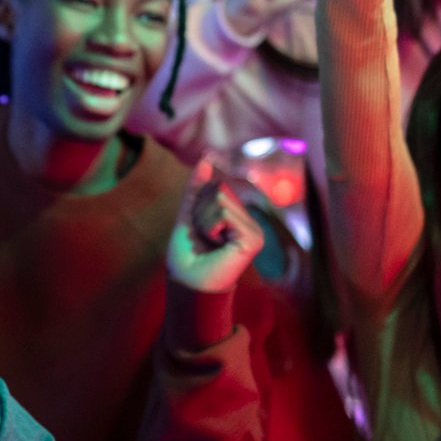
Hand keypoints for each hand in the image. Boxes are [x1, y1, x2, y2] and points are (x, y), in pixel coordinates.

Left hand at [167, 160, 265, 296]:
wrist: (187, 283)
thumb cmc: (186, 254)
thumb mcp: (188, 213)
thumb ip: (197, 187)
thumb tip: (206, 157)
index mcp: (237, 217)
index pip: (216, 187)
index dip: (198, 205)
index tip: (199, 230)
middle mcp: (249, 222)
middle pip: (219, 190)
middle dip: (201, 212)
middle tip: (203, 238)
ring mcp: (254, 230)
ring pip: (220, 199)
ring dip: (204, 221)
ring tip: (208, 243)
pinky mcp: (254, 238)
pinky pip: (224, 214)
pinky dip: (211, 228)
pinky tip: (217, 247)